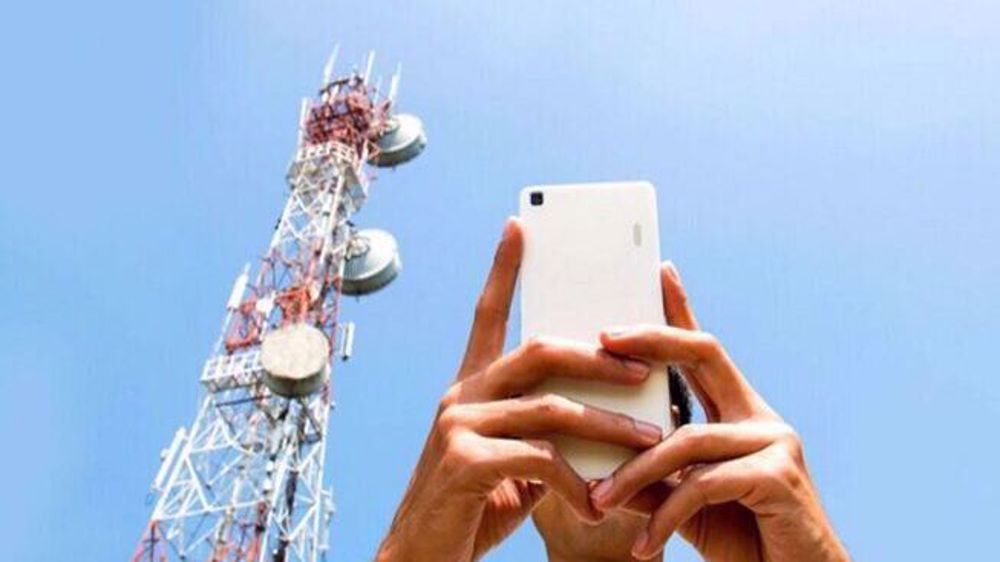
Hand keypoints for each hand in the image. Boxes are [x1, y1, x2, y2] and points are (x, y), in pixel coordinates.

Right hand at [376, 218, 662, 561]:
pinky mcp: (464, 461)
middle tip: (645, 366)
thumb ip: (544, 432)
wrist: (419, 561)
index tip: (519, 226)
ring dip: (609, 425)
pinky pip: (541, 458)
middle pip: (540, 350)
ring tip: (651, 442)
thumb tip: (604, 418)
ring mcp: (458, 424)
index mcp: (471, 387)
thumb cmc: (471, 509)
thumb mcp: (512, 463)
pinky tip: (594, 504)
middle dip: (599, 357)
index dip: (503, 269)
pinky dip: (578, 481)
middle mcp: (460, 394)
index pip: (487, 314)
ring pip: (551, 405)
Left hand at [589, 263, 849, 561]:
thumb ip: (652, 477)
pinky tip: (642, 544)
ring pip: (686, 440)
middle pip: (705, 355)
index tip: (660, 271)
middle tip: (603, 335)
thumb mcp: (686, 505)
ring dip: (635, 474)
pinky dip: (666, 515)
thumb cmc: (744, 542)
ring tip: (598, 502)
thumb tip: (597, 463)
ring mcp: (776, 443)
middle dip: (653, 339)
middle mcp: (762, 418)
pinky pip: (703, 485)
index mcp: (740, 415)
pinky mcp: (781, 477)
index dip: (682, 312)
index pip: (704, 352)